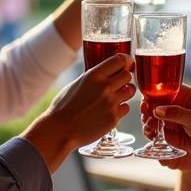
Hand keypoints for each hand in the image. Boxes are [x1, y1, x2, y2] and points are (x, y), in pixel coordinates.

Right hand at [23, 54, 134, 170]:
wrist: (60, 130)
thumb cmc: (64, 107)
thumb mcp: (77, 84)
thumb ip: (93, 78)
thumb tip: (105, 74)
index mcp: (94, 75)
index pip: (120, 60)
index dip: (126, 60)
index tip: (128, 63)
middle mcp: (105, 87)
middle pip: (127, 76)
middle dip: (124, 78)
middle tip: (118, 83)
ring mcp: (111, 103)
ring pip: (130, 91)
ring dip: (125, 92)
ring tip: (114, 97)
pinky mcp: (114, 118)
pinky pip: (126, 108)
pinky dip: (120, 108)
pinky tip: (109, 110)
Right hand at [147, 85, 190, 168]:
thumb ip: (176, 113)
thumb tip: (157, 110)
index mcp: (184, 95)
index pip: (164, 88)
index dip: (153, 93)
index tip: (147, 102)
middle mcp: (176, 104)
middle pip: (155, 102)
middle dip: (147, 108)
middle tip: (146, 115)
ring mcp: (172, 118)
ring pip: (153, 115)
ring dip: (147, 120)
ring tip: (150, 127)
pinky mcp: (169, 131)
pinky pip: (155, 128)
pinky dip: (150, 130)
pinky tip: (151, 134)